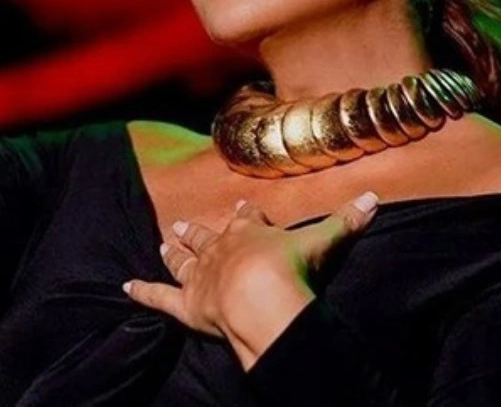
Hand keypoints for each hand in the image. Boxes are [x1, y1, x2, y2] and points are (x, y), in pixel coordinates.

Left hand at [123, 191, 380, 368]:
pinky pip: (158, 297)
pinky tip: (126, 286)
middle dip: (197, 229)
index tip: (239, 203)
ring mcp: (200, 275)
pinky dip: (142, 292)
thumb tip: (375, 197)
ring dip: (173, 251)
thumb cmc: (290, 268)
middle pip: (207, 236)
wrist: (260, 295)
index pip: (245, 218)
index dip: (243, 212)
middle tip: (184, 222)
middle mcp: (220, 249)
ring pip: (182, 260)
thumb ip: (347, 220)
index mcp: (250, 232)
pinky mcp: (185, 303)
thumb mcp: (322, 241)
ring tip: (164, 242)